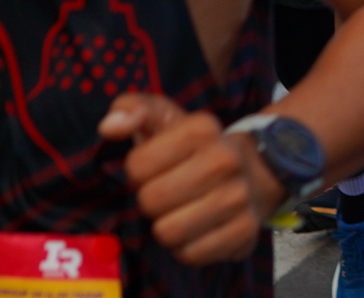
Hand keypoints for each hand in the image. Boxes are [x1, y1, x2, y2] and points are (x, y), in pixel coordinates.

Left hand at [99, 94, 282, 265]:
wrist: (254, 171)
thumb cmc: (194, 149)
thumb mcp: (164, 118)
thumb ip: (131, 109)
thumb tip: (109, 127)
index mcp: (202, 127)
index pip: (138, 165)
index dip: (138, 171)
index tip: (156, 167)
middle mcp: (226, 159)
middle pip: (151, 201)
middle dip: (151, 200)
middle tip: (167, 192)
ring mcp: (239, 196)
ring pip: (168, 232)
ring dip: (167, 226)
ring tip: (181, 211)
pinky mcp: (245, 231)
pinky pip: (190, 254)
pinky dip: (187, 247)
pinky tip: (198, 228)